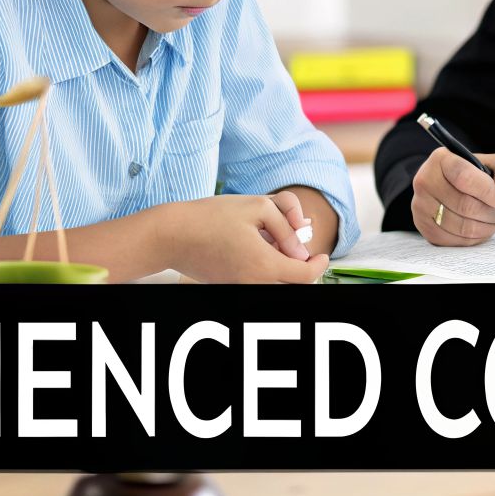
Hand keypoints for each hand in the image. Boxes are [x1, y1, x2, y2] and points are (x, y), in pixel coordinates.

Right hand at [162, 194, 330, 282]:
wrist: (172, 236)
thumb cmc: (212, 216)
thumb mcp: (258, 206)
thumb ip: (288, 225)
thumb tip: (302, 248)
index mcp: (266, 266)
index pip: (306, 275)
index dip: (319, 264)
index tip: (322, 254)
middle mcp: (255, 284)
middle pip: (293, 283)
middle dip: (301, 265)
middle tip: (296, 242)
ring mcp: (241, 289)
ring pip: (276, 283)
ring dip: (282, 266)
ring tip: (269, 239)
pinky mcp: (230, 287)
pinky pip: (259, 282)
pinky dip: (266, 268)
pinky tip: (254, 245)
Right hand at [411, 147, 494, 246]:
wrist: (454, 186)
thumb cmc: (477, 175)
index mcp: (442, 159)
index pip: (463, 177)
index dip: (488, 192)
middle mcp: (425, 181)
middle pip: (464, 205)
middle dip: (491, 213)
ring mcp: (421, 206)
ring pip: (461, 227)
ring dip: (485, 228)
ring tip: (492, 219)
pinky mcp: (424, 227)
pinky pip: (454, 241)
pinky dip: (474, 239)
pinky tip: (479, 228)